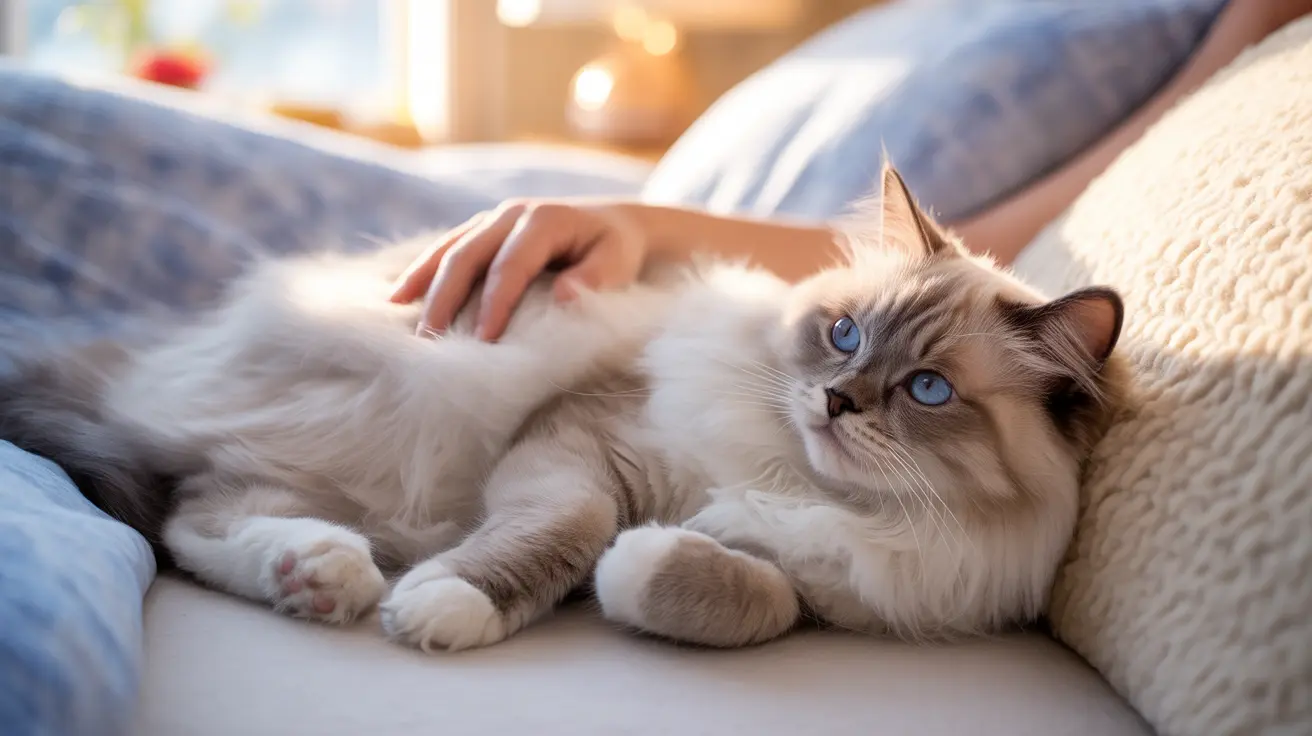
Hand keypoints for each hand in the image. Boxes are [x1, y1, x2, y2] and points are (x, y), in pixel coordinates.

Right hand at [389, 200, 648, 339]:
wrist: (614, 223)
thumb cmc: (617, 249)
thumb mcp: (619, 260)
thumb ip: (597, 278)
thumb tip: (563, 295)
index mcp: (544, 220)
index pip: (511, 265)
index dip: (495, 302)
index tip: (484, 340)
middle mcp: (511, 214)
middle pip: (467, 255)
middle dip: (446, 298)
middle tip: (429, 340)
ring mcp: (493, 219)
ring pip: (449, 248)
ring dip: (423, 282)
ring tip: (399, 315)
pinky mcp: (483, 230)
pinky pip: (446, 248)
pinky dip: (422, 271)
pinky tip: (400, 296)